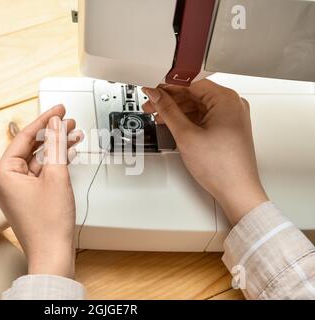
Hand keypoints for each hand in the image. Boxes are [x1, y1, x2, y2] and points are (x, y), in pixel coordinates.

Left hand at [0, 105, 82, 278]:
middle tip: (68, 121)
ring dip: (56, 147)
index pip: (24, 137)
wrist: (52, 254)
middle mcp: (5, 180)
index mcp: (3, 172)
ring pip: (37, 159)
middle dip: (52, 134)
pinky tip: (69, 153)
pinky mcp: (27, 196)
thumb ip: (56, 145)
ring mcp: (16, 189)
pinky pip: (40, 172)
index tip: (58, 109)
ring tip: (74, 135)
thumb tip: (55, 124)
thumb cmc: (48, 224)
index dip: (45, 120)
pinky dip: (55, 163)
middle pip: (31, 147)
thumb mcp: (56, 176)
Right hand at [142, 80, 267, 224]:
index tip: (152, 87)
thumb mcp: (186, 135)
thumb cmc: (222, 167)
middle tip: (150, 103)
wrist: (237, 191)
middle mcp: (232, 104)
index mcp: (226, 99)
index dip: (168, 85)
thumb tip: (156, 95)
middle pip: (194, 93)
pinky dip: (187, 119)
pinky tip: (173, 124)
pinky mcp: (227, 127)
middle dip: (170, 99)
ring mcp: (231, 116)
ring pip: (197, 105)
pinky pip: (203, 116)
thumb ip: (168, 111)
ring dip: (176, 110)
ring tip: (158, 115)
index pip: (191, 82)